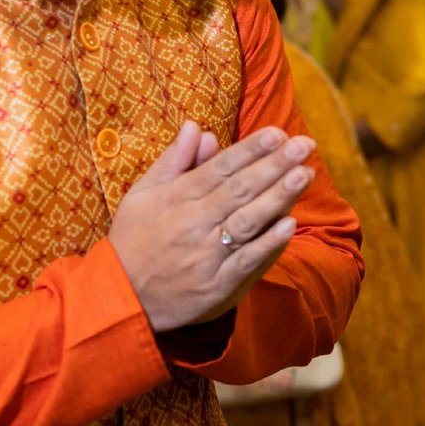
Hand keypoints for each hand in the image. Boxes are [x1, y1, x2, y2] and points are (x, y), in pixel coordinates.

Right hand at [108, 121, 315, 332]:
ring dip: (278, 197)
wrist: (120, 298)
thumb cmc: (133, 239)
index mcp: (177, 198)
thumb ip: (173, 160)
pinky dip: (268, 243)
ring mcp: (206, 256)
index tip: (278, 133)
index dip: (251, 149)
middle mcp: (194, 223)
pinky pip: (246, 261)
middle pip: (240, 189)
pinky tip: (290, 224)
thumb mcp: (142, 193)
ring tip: (305, 174)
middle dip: (275, 165)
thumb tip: (198, 127)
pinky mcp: (216, 286)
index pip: (221, 167)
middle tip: (304, 145)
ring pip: (247, 221)